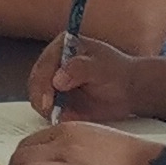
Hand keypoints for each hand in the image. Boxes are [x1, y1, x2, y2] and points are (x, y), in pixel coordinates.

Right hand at [29, 41, 152, 124]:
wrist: (129, 90)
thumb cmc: (118, 73)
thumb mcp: (102, 67)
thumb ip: (80, 69)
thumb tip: (57, 79)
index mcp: (62, 47)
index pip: (44, 64)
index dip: (42, 83)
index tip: (48, 99)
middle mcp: (53, 63)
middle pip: (36, 81)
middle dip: (41, 98)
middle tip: (50, 110)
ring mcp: (53, 82)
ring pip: (38, 97)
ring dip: (46, 108)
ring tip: (60, 115)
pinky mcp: (56, 100)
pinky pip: (47, 110)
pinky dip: (52, 116)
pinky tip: (65, 118)